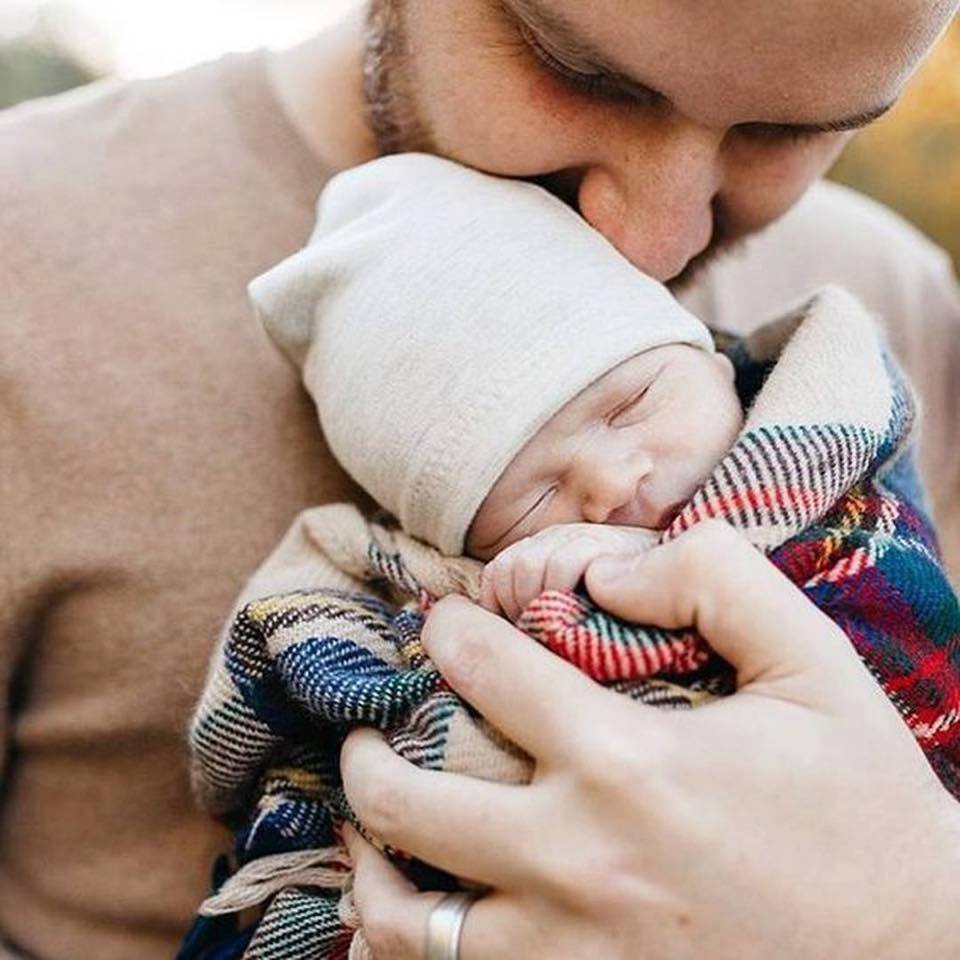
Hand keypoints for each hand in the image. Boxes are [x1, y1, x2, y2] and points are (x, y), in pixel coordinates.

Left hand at [340, 521, 959, 959]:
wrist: (917, 956)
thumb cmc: (862, 807)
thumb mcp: (815, 664)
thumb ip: (716, 581)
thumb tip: (609, 571)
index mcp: (627, 763)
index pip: (487, 670)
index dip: (449, 631)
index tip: (443, 623)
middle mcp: (577, 861)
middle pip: (408, 799)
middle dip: (368, 750)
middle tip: (370, 726)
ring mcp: (567, 952)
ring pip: (406, 919)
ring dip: (371, 859)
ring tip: (368, 821)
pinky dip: (407, 944)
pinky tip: (413, 907)